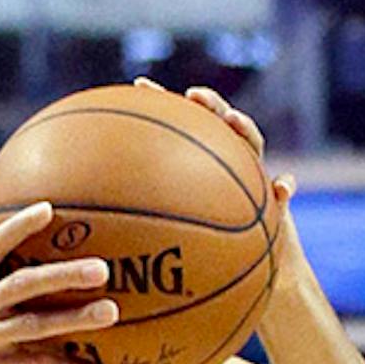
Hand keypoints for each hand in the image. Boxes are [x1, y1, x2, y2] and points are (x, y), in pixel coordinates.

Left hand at [135, 79, 297, 260]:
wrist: (248, 277)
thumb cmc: (196, 264)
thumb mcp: (161, 245)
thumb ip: (138, 226)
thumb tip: (80, 231)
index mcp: (196, 170)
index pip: (179, 129)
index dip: (161, 104)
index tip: (139, 86)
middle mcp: (225, 167)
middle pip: (219, 125)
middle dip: (209, 105)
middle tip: (192, 94)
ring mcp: (253, 180)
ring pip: (252, 146)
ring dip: (244, 129)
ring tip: (231, 119)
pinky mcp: (277, 203)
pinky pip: (283, 193)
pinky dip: (284, 187)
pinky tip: (282, 186)